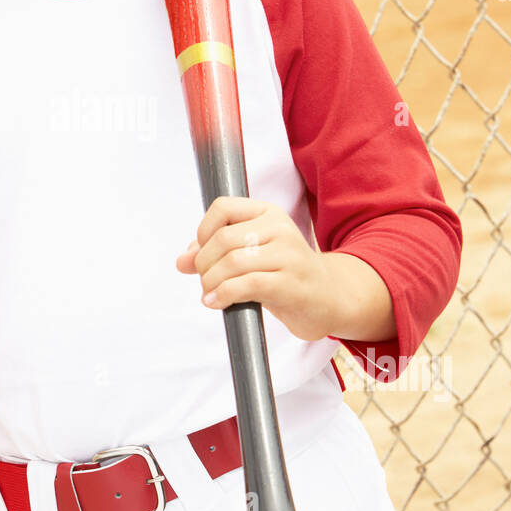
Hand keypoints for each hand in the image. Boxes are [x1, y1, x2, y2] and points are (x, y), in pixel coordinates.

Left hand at [175, 196, 334, 342]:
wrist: (329, 298)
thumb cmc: (285, 274)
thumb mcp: (251, 255)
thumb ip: (215, 253)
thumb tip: (182, 261)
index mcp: (268, 213)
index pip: (222, 207)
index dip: (203, 231)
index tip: (202, 254)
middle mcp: (279, 228)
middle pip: (222, 239)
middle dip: (204, 264)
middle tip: (205, 282)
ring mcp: (288, 255)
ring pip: (231, 262)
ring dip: (212, 282)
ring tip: (211, 294)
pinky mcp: (290, 284)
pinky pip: (246, 284)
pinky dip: (224, 294)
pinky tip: (217, 302)